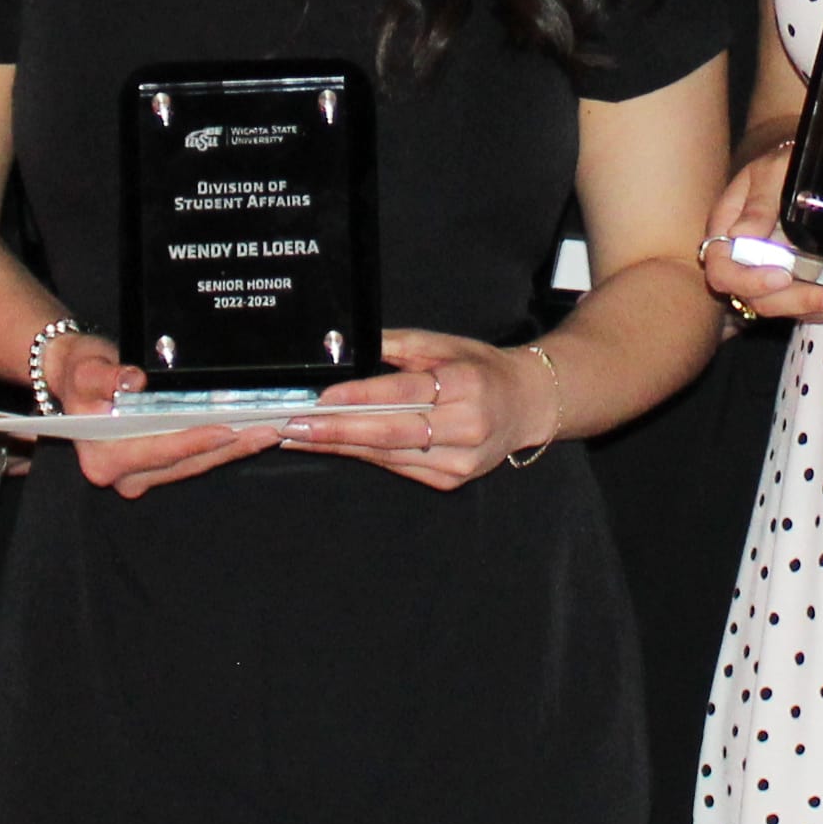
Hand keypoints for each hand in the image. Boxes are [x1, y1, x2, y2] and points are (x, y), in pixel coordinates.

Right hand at [43, 330, 283, 500]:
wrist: (78, 381)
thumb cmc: (81, 374)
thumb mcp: (86, 368)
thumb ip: (104, 376)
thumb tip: (132, 379)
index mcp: (102, 458)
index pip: (157, 451)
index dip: (192, 441)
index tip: (225, 429)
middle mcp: (121, 475)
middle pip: (183, 463)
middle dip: (226, 447)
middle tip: (265, 431)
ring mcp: (140, 476)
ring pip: (193, 466)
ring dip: (231, 450)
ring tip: (267, 432)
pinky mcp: (156, 469)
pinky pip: (193, 461)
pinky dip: (220, 448)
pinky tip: (247, 435)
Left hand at [281, 329, 540, 490]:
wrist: (527, 405)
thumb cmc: (481, 369)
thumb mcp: (444, 345)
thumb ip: (396, 344)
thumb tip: (347, 347)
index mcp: (467, 384)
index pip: (405, 392)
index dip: (361, 398)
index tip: (322, 399)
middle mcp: (467, 426)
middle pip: (392, 431)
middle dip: (336, 430)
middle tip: (294, 426)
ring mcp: (461, 459)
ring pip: (389, 454)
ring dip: (341, 445)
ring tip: (301, 437)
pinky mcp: (452, 479)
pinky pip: (398, 466)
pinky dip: (364, 454)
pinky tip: (335, 445)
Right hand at [698, 140, 822, 325]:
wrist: (800, 165)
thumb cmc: (782, 163)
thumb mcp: (772, 172)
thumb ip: (758, 203)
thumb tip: (740, 235)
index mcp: (727, 231)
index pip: (722, 271)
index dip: (749, 281)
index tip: (783, 276)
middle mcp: (746, 260)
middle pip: (760, 299)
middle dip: (801, 302)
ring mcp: (772, 273)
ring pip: (790, 307)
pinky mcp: (797, 280)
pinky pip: (811, 304)